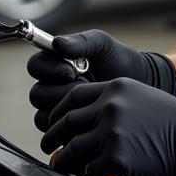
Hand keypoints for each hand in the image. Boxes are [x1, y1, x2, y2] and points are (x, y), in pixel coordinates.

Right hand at [28, 29, 175, 131]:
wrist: (140, 84)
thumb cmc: (119, 61)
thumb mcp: (102, 45)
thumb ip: (80, 42)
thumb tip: (56, 43)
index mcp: (55, 63)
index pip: (35, 66)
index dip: (49, 70)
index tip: (71, 70)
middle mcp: (52, 86)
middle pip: (37, 94)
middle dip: (62, 92)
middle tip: (86, 88)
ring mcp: (58, 109)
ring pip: (43, 115)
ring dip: (68, 110)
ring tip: (90, 103)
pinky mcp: (66, 129)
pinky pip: (55, 133)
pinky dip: (70, 126)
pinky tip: (90, 117)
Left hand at [40, 77, 175, 175]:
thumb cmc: (170, 122)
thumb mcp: (139, 97)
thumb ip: (110, 104)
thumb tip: (82, 123)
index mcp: (114, 88)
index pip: (72, 96)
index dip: (58, 111)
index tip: (53, 122)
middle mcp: (109, 107)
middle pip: (67, 122)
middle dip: (52, 137)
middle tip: (48, 146)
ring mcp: (111, 132)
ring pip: (72, 149)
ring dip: (65, 160)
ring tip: (62, 166)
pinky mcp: (116, 157)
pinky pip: (89, 169)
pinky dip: (87, 175)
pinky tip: (92, 175)